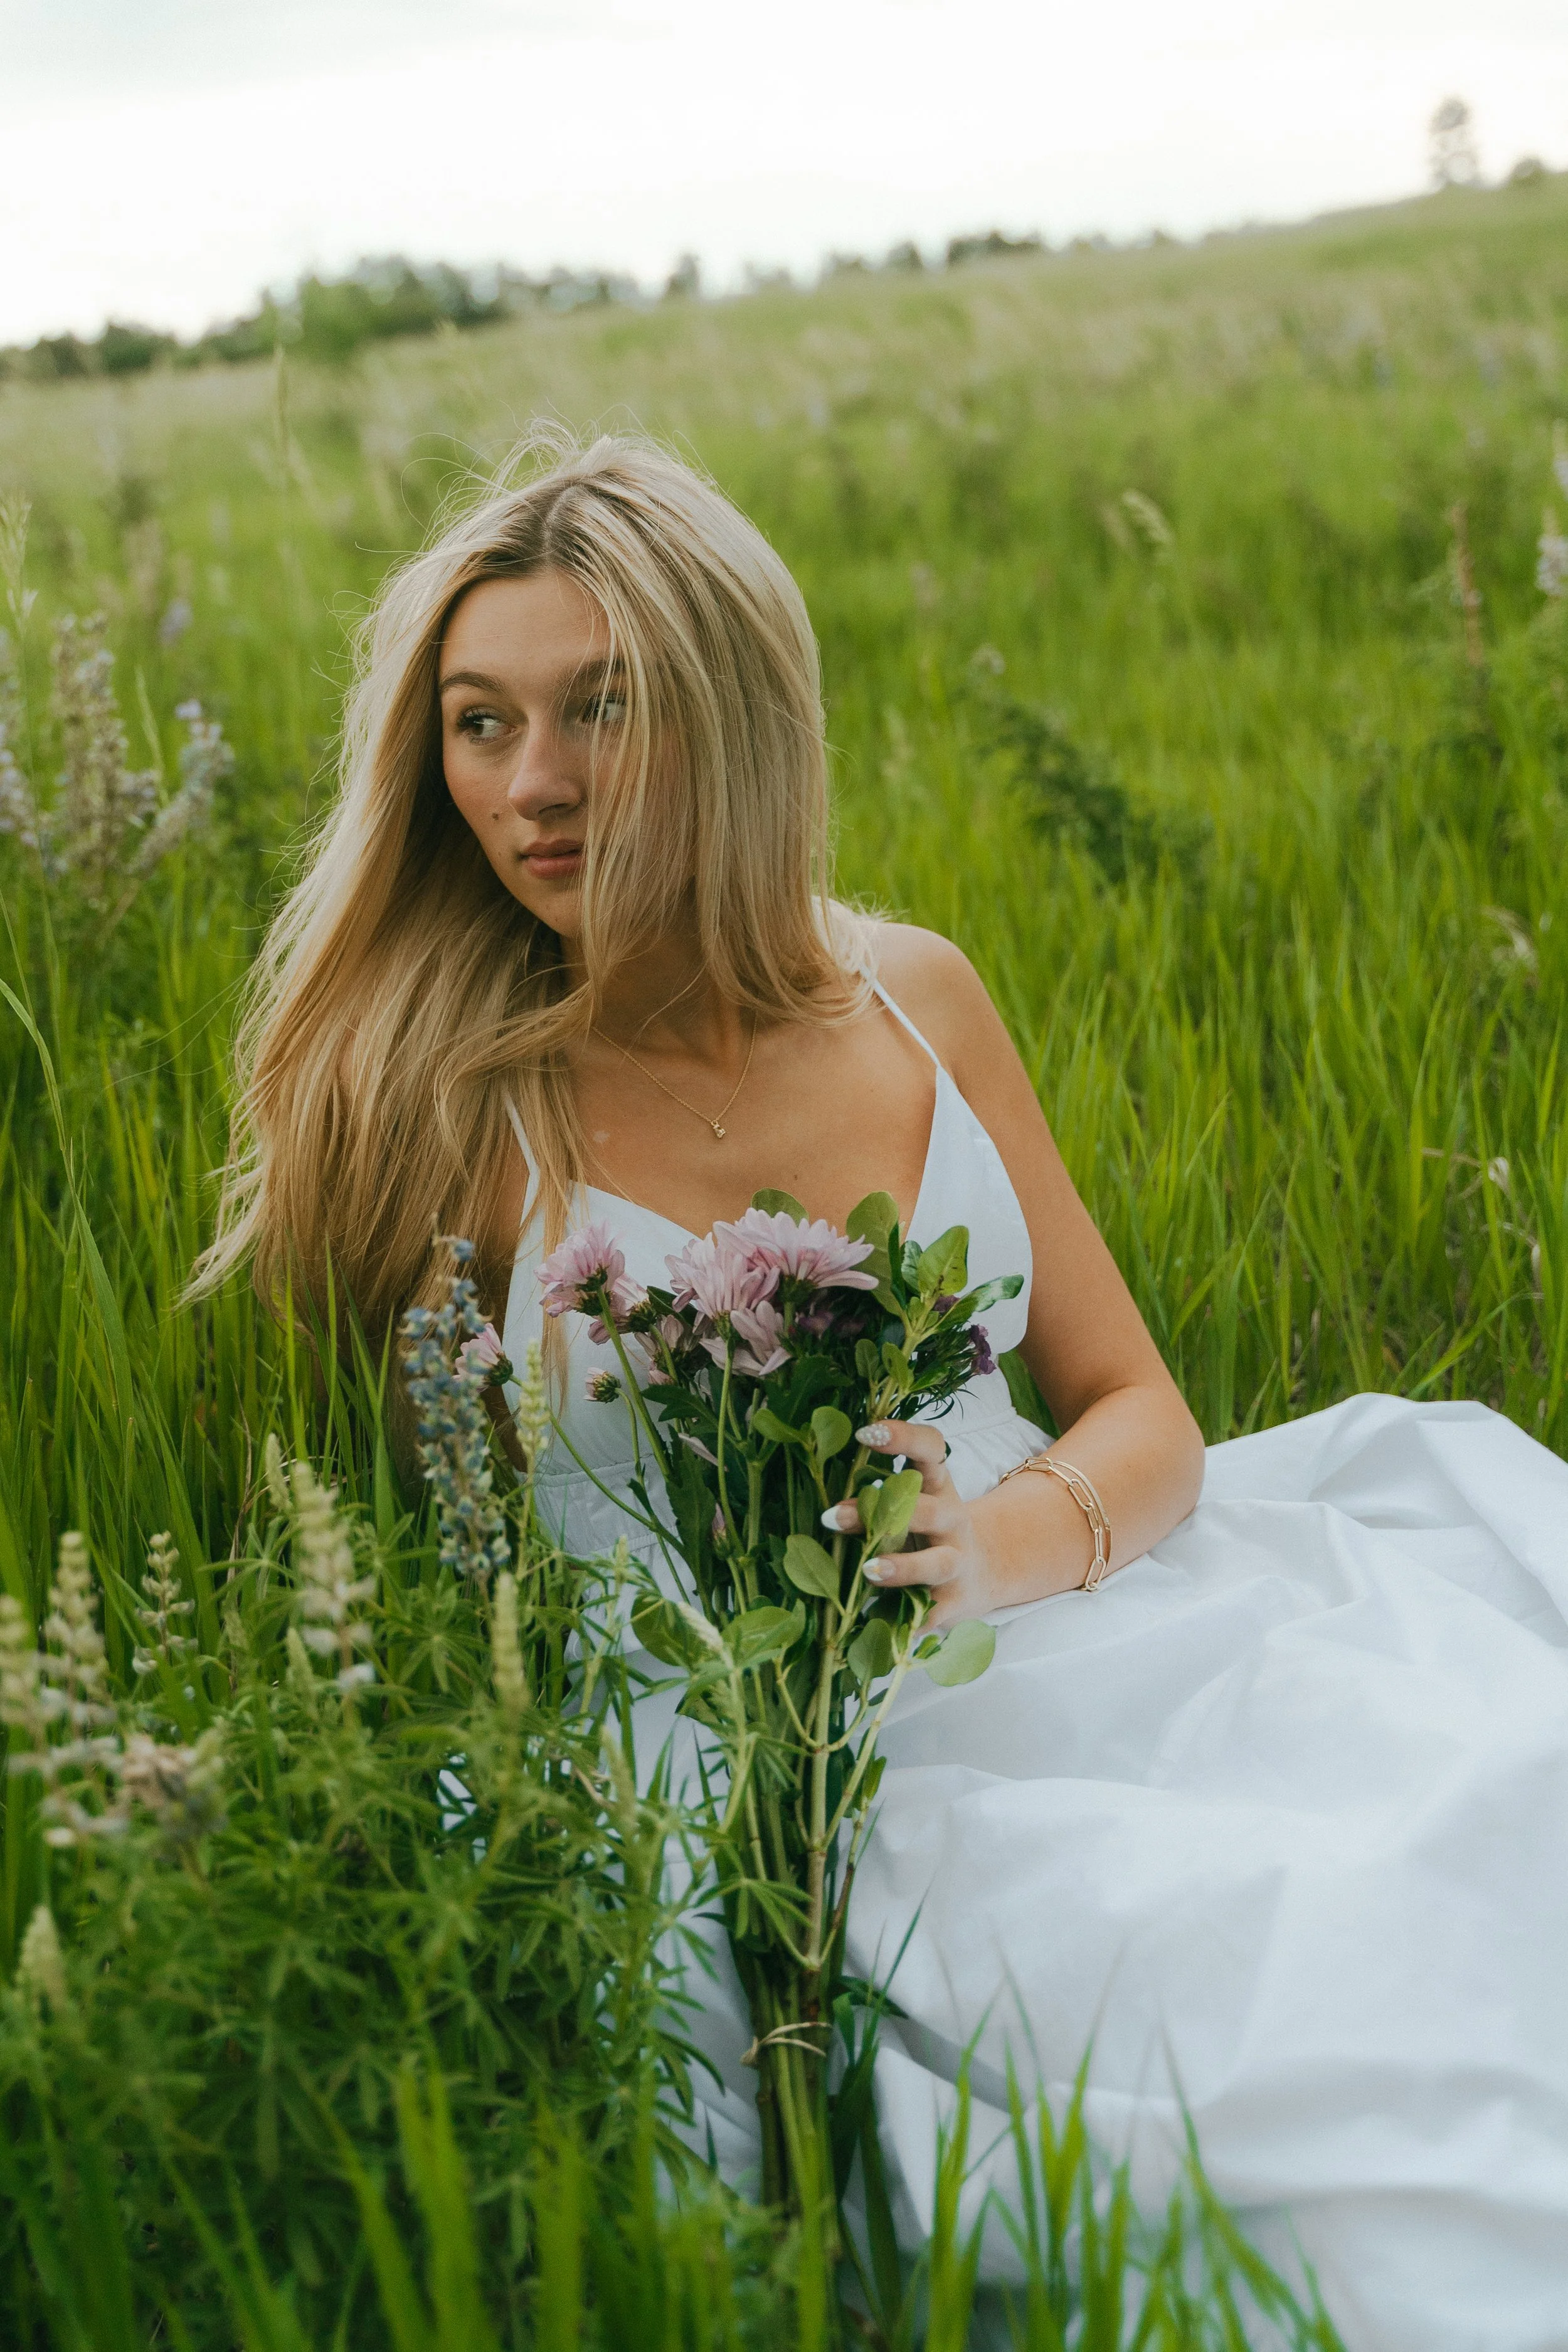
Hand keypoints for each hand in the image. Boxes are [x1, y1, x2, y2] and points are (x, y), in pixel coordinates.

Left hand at [820, 1419, 989, 1629]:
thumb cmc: (926, 1531)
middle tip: (832, 1517)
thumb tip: (820, 1502)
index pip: (931, 1449)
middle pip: (929, 1510)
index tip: (865, 1433)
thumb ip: (875, 1499)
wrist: (982, 1573)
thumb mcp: (909, 1505)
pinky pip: (932, 1615)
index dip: (903, 1437)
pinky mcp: (955, 1603)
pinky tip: (885, 1635)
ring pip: (936, 1563)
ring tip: (868, 1572)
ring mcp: (958, 1562)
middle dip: (882, 1513)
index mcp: (939, 1486)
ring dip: (902, 1568)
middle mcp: (953, 1521)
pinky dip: (908, 1626)